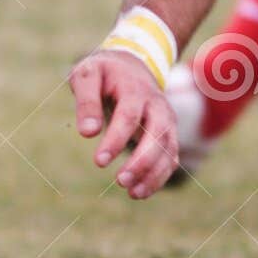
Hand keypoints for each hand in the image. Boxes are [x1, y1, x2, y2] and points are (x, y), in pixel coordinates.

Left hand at [69, 49, 177, 199]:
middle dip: (141, 161)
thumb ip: (86, 101)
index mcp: (135, 88)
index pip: (128, 116)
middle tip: (120, 181)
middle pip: (157, 134)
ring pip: (169, 149)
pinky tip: (139, 192)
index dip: (116, 140)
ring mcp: (166, 119)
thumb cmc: (103, 72)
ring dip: (154, 174)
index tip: (99, 162)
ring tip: (132, 194)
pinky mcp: (168, 133)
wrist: (130, 64)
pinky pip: (170, 157)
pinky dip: (159, 176)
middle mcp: (156, 104)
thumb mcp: (87, 75)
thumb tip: (87, 133)